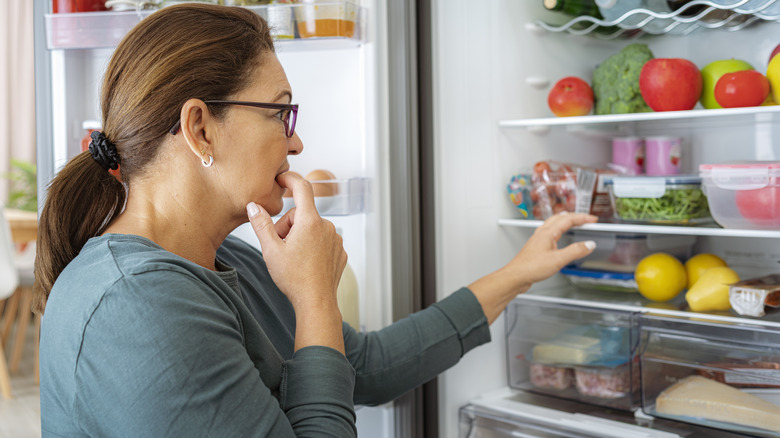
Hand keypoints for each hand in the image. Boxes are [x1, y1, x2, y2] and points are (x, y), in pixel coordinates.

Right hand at [246, 172, 346, 351]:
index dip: (290, 179)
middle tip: (280, 247)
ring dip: (300, 237)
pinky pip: (322, 241)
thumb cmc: (293, 278)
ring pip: (312, 228)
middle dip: (288, 226)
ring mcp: (335, 239)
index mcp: (310, 222)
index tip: (282, 178)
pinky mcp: (340, 251)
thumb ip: (261, 224)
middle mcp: (327, 226)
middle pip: (302, 214)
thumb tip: (253, 206)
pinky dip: (312, 247)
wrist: (316, 302)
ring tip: (293, 258)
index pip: (302, 188)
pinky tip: (306, 264)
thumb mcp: (270, 250)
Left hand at [469, 212, 597, 323]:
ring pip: (553, 223)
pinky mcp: (537, 247)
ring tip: (575, 222)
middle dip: (575, 217)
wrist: (516, 276)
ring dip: (565, 221)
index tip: (593, 220)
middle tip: (586, 220)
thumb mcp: (558, 260)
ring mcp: (538, 239)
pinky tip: (558, 236)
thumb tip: (589, 244)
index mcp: (547, 233)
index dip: (582, 218)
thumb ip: (575, 251)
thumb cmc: (530, 268)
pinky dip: (558, 229)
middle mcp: (542, 233)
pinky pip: (550, 232)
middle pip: (560, 218)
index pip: (568, 219)